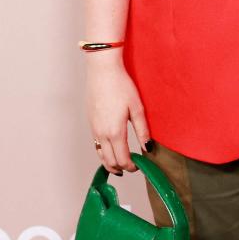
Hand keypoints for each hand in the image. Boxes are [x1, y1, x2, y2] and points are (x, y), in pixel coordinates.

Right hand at [84, 54, 151, 173]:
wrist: (102, 71)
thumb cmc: (121, 86)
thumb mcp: (137, 109)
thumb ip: (142, 131)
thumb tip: (148, 148)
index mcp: (115, 132)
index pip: (122, 159)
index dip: (132, 167)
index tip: (139, 166)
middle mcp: (102, 134)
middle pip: (110, 161)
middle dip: (121, 168)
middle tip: (132, 167)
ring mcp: (94, 129)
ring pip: (100, 155)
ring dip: (110, 163)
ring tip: (120, 165)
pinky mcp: (90, 123)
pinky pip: (96, 144)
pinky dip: (104, 152)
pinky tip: (112, 149)